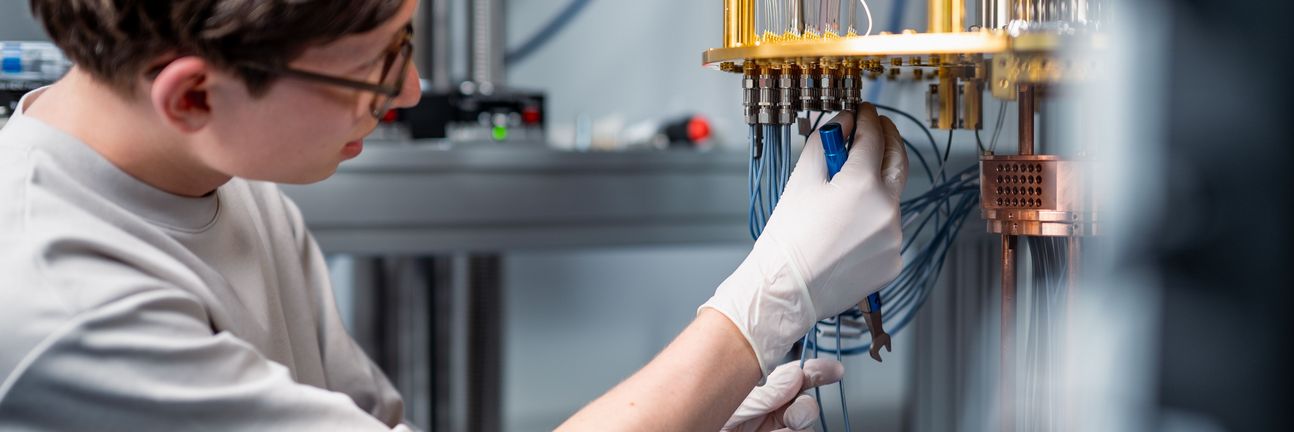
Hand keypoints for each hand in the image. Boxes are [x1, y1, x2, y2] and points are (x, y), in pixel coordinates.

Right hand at [702, 103, 908, 373]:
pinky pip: (888, 231)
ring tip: (848, 191)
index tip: (862, 111)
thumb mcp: (801, 181)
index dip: (867, 118)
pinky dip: (874, 222)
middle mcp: (887, 209)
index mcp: (864, 184)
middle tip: (875, 130)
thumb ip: (824, 143)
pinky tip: (849, 228)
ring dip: (877, 187)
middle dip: (888, 140)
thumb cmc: (788, 239)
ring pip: (891, 200)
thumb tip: (841, 125)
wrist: (786, 290)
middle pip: (898, 161)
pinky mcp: (894, 261)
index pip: (874, 137)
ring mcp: (894, 237)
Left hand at [722, 359, 844, 431]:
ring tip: (779, 427)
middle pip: (806, 403)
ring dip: (796, 425)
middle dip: (805, 407)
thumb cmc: (709, 421)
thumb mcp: (738, 404)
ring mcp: (778, 431)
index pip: (797, 377)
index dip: (817, 372)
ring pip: (805, 427)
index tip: (833, 371)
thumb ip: (768, 393)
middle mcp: (773, 412)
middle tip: (792, 414)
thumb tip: (796, 375)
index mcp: (764, 392)